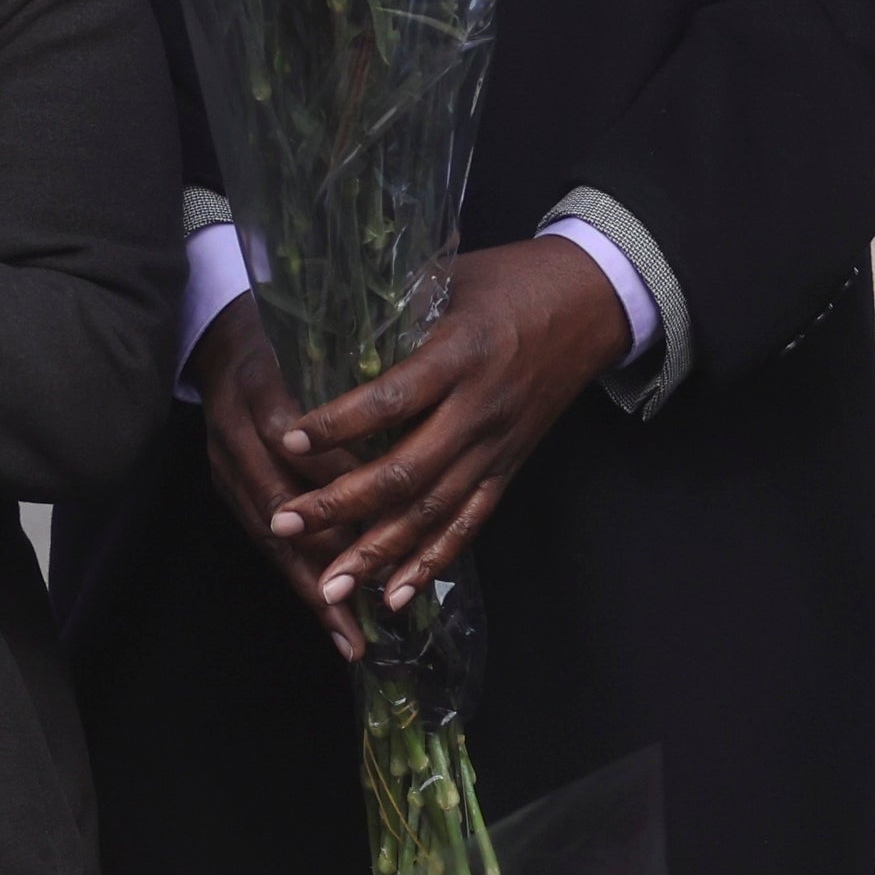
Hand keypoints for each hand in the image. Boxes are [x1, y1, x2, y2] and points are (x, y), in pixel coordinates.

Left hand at [255, 240, 635, 649]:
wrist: (589, 303)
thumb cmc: (510, 280)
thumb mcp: (447, 278)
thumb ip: (390, 310)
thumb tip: (317, 329)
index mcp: (460, 355)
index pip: (392, 399)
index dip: (338, 424)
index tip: (287, 439)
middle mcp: (479, 410)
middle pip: (406, 471)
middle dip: (340, 505)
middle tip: (285, 524)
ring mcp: (497, 446)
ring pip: (433, 511)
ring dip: (378, 553)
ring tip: (330, 585)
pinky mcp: (509, 468)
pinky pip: (468, 524)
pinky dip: (431, 562)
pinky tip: (394, 596)